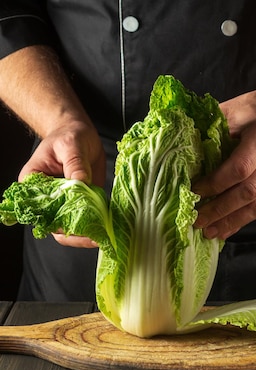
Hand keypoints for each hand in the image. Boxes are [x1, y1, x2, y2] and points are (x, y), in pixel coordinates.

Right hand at [19, 119, 105, 247]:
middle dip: (74, 235)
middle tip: (94, 237)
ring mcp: (65, 202)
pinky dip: (97, 225)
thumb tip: (81, 183)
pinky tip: (108, 228)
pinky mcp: (82, 202)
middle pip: (55, 226)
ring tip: (102, 236)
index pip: (41, 211)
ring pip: (71, 228)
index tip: (75, 226)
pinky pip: (87, 219)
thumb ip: (75, 164)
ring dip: (87, 234)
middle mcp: (47, 198)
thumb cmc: (68, 135)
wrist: (79, 132)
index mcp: (34, 184)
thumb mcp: (71, 145)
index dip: (56, 222)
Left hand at [193, 85, 255, 239]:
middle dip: (220, 209)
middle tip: (196, 221)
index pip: (239, 167)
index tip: (193, 192)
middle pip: (249, 191)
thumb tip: (180, 148)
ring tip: (208, 232)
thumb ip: (210, 127)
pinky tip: (225, 229)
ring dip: (231, 221)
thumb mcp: (234, 109)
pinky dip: (243, 220)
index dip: (215, 184)